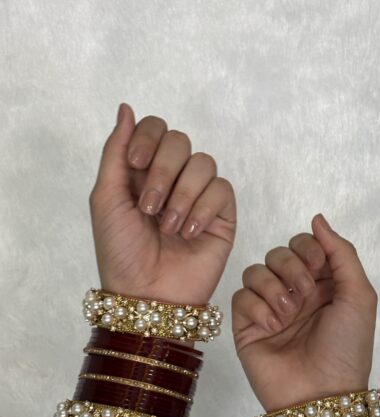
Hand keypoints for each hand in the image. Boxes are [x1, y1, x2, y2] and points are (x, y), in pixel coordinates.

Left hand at [90, 104, 235, 304]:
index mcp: (143, 171)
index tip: (135, 165)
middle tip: (149, 208)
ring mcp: (199, 196)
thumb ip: (115, 152)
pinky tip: (189, 232)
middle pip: (180, 140)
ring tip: (169, 227)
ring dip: (182, 195)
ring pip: (204, 162)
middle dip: (162, 172)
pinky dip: (204, 208)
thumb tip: (126, 107)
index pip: (155, 128)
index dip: (147, 138)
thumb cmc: (121, 252)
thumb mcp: (106, 198)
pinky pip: (222, 189)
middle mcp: (172, 179)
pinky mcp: (222, 215)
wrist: (146, 294)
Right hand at [232, 214, 376, 411]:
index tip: (317, 268)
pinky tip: (271, 327)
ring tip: (287, 315)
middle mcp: (294, 292)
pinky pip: (240, 297)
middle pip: (277, 253)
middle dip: (291, 269)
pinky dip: (256, 308)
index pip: (302, 244)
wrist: (320, 393)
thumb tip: (318, 219)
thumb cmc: (346, 349)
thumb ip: (342, 253)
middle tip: (304, 296)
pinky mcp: (246, 325)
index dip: (307, 248)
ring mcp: (269, 308)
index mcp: (321, 283)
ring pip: (255, 271)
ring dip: (273, 289)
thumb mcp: (359, 295)